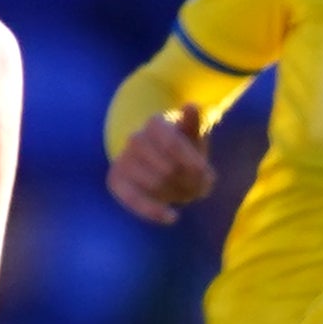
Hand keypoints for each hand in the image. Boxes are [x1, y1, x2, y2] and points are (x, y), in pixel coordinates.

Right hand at [107, 105, 214, 224]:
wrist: (157, 159)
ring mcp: (123, 159)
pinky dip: (154, 211)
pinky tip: (172, 217)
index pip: (173, 144)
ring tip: (187, 195)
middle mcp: (135, 139)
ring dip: (177, 195)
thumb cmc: (181, 147)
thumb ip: (193, 123)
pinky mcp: (115, 180)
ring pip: (155, 185)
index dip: (192, 164)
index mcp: (155, 123)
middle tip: (200, 190)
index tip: (207, 176)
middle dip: (188, 183)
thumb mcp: (192, 134)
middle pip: (167, 169)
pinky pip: (133, 200)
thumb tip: (190, 106)